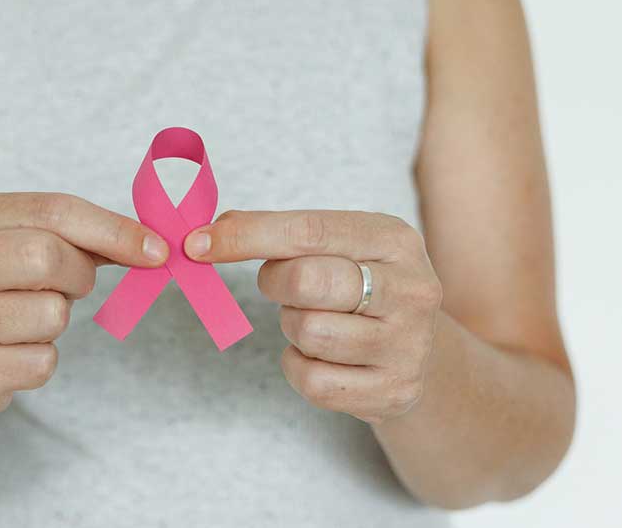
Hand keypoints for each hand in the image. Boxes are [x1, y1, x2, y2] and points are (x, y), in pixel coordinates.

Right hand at [0, 192, 169, 419]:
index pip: (52, 210)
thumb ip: (81, 237)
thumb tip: (150, 245)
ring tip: (30, 319)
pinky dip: (43, 360)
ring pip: (49, 314)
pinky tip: (15, 354)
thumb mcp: (22, 245)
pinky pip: (40, 363)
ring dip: (57, 321)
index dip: (112, 229)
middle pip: (46, 256)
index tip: (156, 249)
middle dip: (78, 275)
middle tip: (70, 287)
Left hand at [184, 210, 442, 422]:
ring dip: (293, 327)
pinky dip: (300, 367)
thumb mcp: (342, 246)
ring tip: (314, 320)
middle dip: (276, 283)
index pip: (309, 230)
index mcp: (395, 239)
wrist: (423, 354)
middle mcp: (411, 289)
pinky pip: (312, 381)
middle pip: (307, 281)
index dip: (246, 236)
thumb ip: (284, 234)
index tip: (197, 243)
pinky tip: (320, 356)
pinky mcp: (393, 392)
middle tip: (281, 287)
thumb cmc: (363, 288)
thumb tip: (208, 234)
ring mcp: (407, 345)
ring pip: (308, 333)